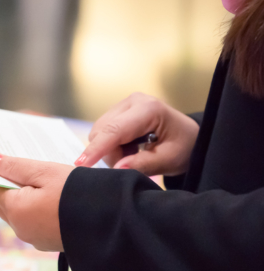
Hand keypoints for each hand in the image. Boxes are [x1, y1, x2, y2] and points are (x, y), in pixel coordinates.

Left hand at [0, 151, 71, 251]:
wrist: (112, 221)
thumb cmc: (78, 192)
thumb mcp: (45, 172)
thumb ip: (14, 166)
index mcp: (16, 211)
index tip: (4, 158)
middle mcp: (20, 228)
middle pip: (3, 201)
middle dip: (9, 183)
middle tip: (22, 164)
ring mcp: (34, 238)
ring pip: (18, 212)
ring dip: (23, 195)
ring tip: (38, 177)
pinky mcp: (48, 241)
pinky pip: (33, 220)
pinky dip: (35, 207)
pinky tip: (49, 194)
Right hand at [75, 92, 198, 175]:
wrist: (189, 137)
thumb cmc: (184, 147)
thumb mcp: (169, 160)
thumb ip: (143, 164)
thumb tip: (117, 169)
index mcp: (148, 109)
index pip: (114, 130)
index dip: (96, 148)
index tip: (81, 164)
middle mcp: (132, 101)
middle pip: (102, 131)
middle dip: (109, 153)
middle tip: (131, 164)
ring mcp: (123, 104)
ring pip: (99, 132)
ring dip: (110, 150)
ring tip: (134, 154)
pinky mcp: (118, 111)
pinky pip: (102, 132)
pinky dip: (112, 145)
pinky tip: (130, 147)